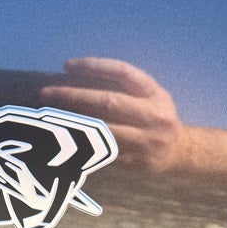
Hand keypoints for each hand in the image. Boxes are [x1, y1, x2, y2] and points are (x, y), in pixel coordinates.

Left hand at [40, 57, 188, 171]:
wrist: (180, 151)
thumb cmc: (154, 117)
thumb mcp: (149, 96)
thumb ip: (122, 88)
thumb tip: (76, 78)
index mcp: (154, 93)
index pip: (122, 72)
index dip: (94, 66)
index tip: (67, 66)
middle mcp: (153, 115)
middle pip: (108, 101)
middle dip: (73, 96)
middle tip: (46, 92)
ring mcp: (146, 140)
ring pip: (103, 131)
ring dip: (73, 123)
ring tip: (48, 117)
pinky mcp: (137, 162)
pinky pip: (104, 153)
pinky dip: (82, 147)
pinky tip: (60, 141)